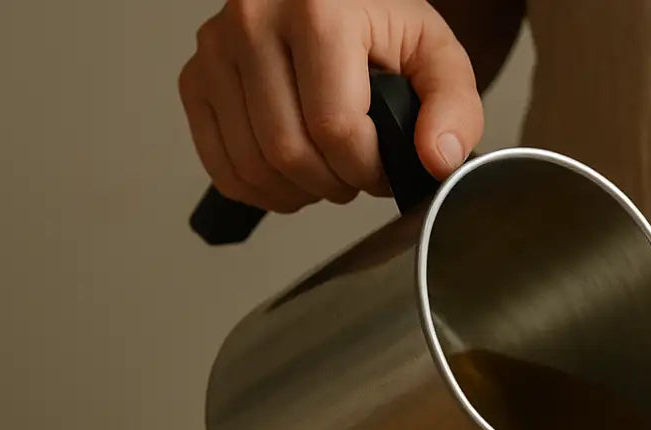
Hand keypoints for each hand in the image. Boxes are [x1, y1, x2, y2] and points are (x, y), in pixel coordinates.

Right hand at [179, 0, 481, 211]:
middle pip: (288, 150)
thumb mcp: (436, 55)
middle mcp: (255, 19)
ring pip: (251, 163)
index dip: (367, 170)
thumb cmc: (382, 25)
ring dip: (297, 192)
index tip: (384, 170)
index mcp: (318, 10)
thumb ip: (455, 108)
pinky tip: (289, 180)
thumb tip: (437, 160)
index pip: (335, 127)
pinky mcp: (195, 75)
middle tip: (358, 177)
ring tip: (328, 176)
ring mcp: (216, 47)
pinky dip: (256, 188)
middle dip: (333, 184)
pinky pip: (218, 161)